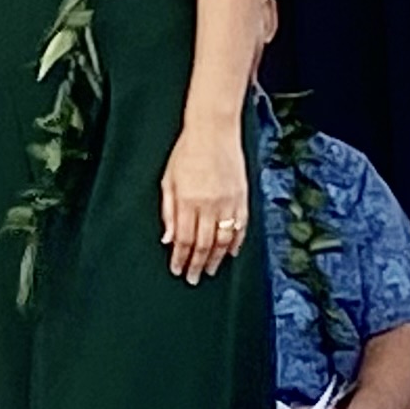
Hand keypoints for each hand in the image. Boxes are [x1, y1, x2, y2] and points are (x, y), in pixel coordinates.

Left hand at [160, 118, 250, 283]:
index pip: (183, 239)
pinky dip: (236, 243)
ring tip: (209, 270)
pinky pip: (241, 227)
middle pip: (203, 244)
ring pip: (224, 240)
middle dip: (197, 264)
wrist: (214, 130)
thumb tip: (167, 238)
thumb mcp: (168, 179)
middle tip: (193, 278)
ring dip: (216, 258)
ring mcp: (229, 203)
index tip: (177, 270)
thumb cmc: (187, 152)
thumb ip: (168, 210)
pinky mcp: (242, 198)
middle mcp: (209, 205)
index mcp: (188, 201)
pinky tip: (231, 253)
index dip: (180, 258)